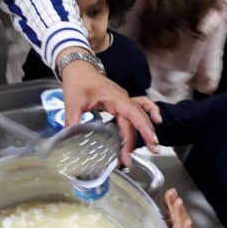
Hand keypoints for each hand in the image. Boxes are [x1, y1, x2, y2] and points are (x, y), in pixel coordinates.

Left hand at [59, 47, 158, 165]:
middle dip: (140, 139)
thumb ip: (72, 121)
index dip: (142, 129)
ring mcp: (123, 100)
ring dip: (143, 132)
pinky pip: (139, 108)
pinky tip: (156, 122)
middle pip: (135, 121)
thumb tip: (70, 140)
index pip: (133, 115)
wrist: (78, 66)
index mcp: (115, 98)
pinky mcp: (120, 102)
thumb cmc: (77, 81)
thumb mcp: (73, 102)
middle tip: (131, 161)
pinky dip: (148, 114)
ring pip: (137, 118)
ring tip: (148, 149)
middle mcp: (123, 99)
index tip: (150, 142)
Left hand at [164, 188, 192, 227]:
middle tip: (174, 195)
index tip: (170, 191)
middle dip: (175, 203)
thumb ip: (168, 206)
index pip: (170, 206)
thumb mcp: (169, 220)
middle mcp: (178, 223)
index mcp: (173, 218)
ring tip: (179, 203)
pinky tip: (188, 223)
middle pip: (176, 212)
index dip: (170, 199)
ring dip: (180, 211)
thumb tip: (169, 192)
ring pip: (180, 221)